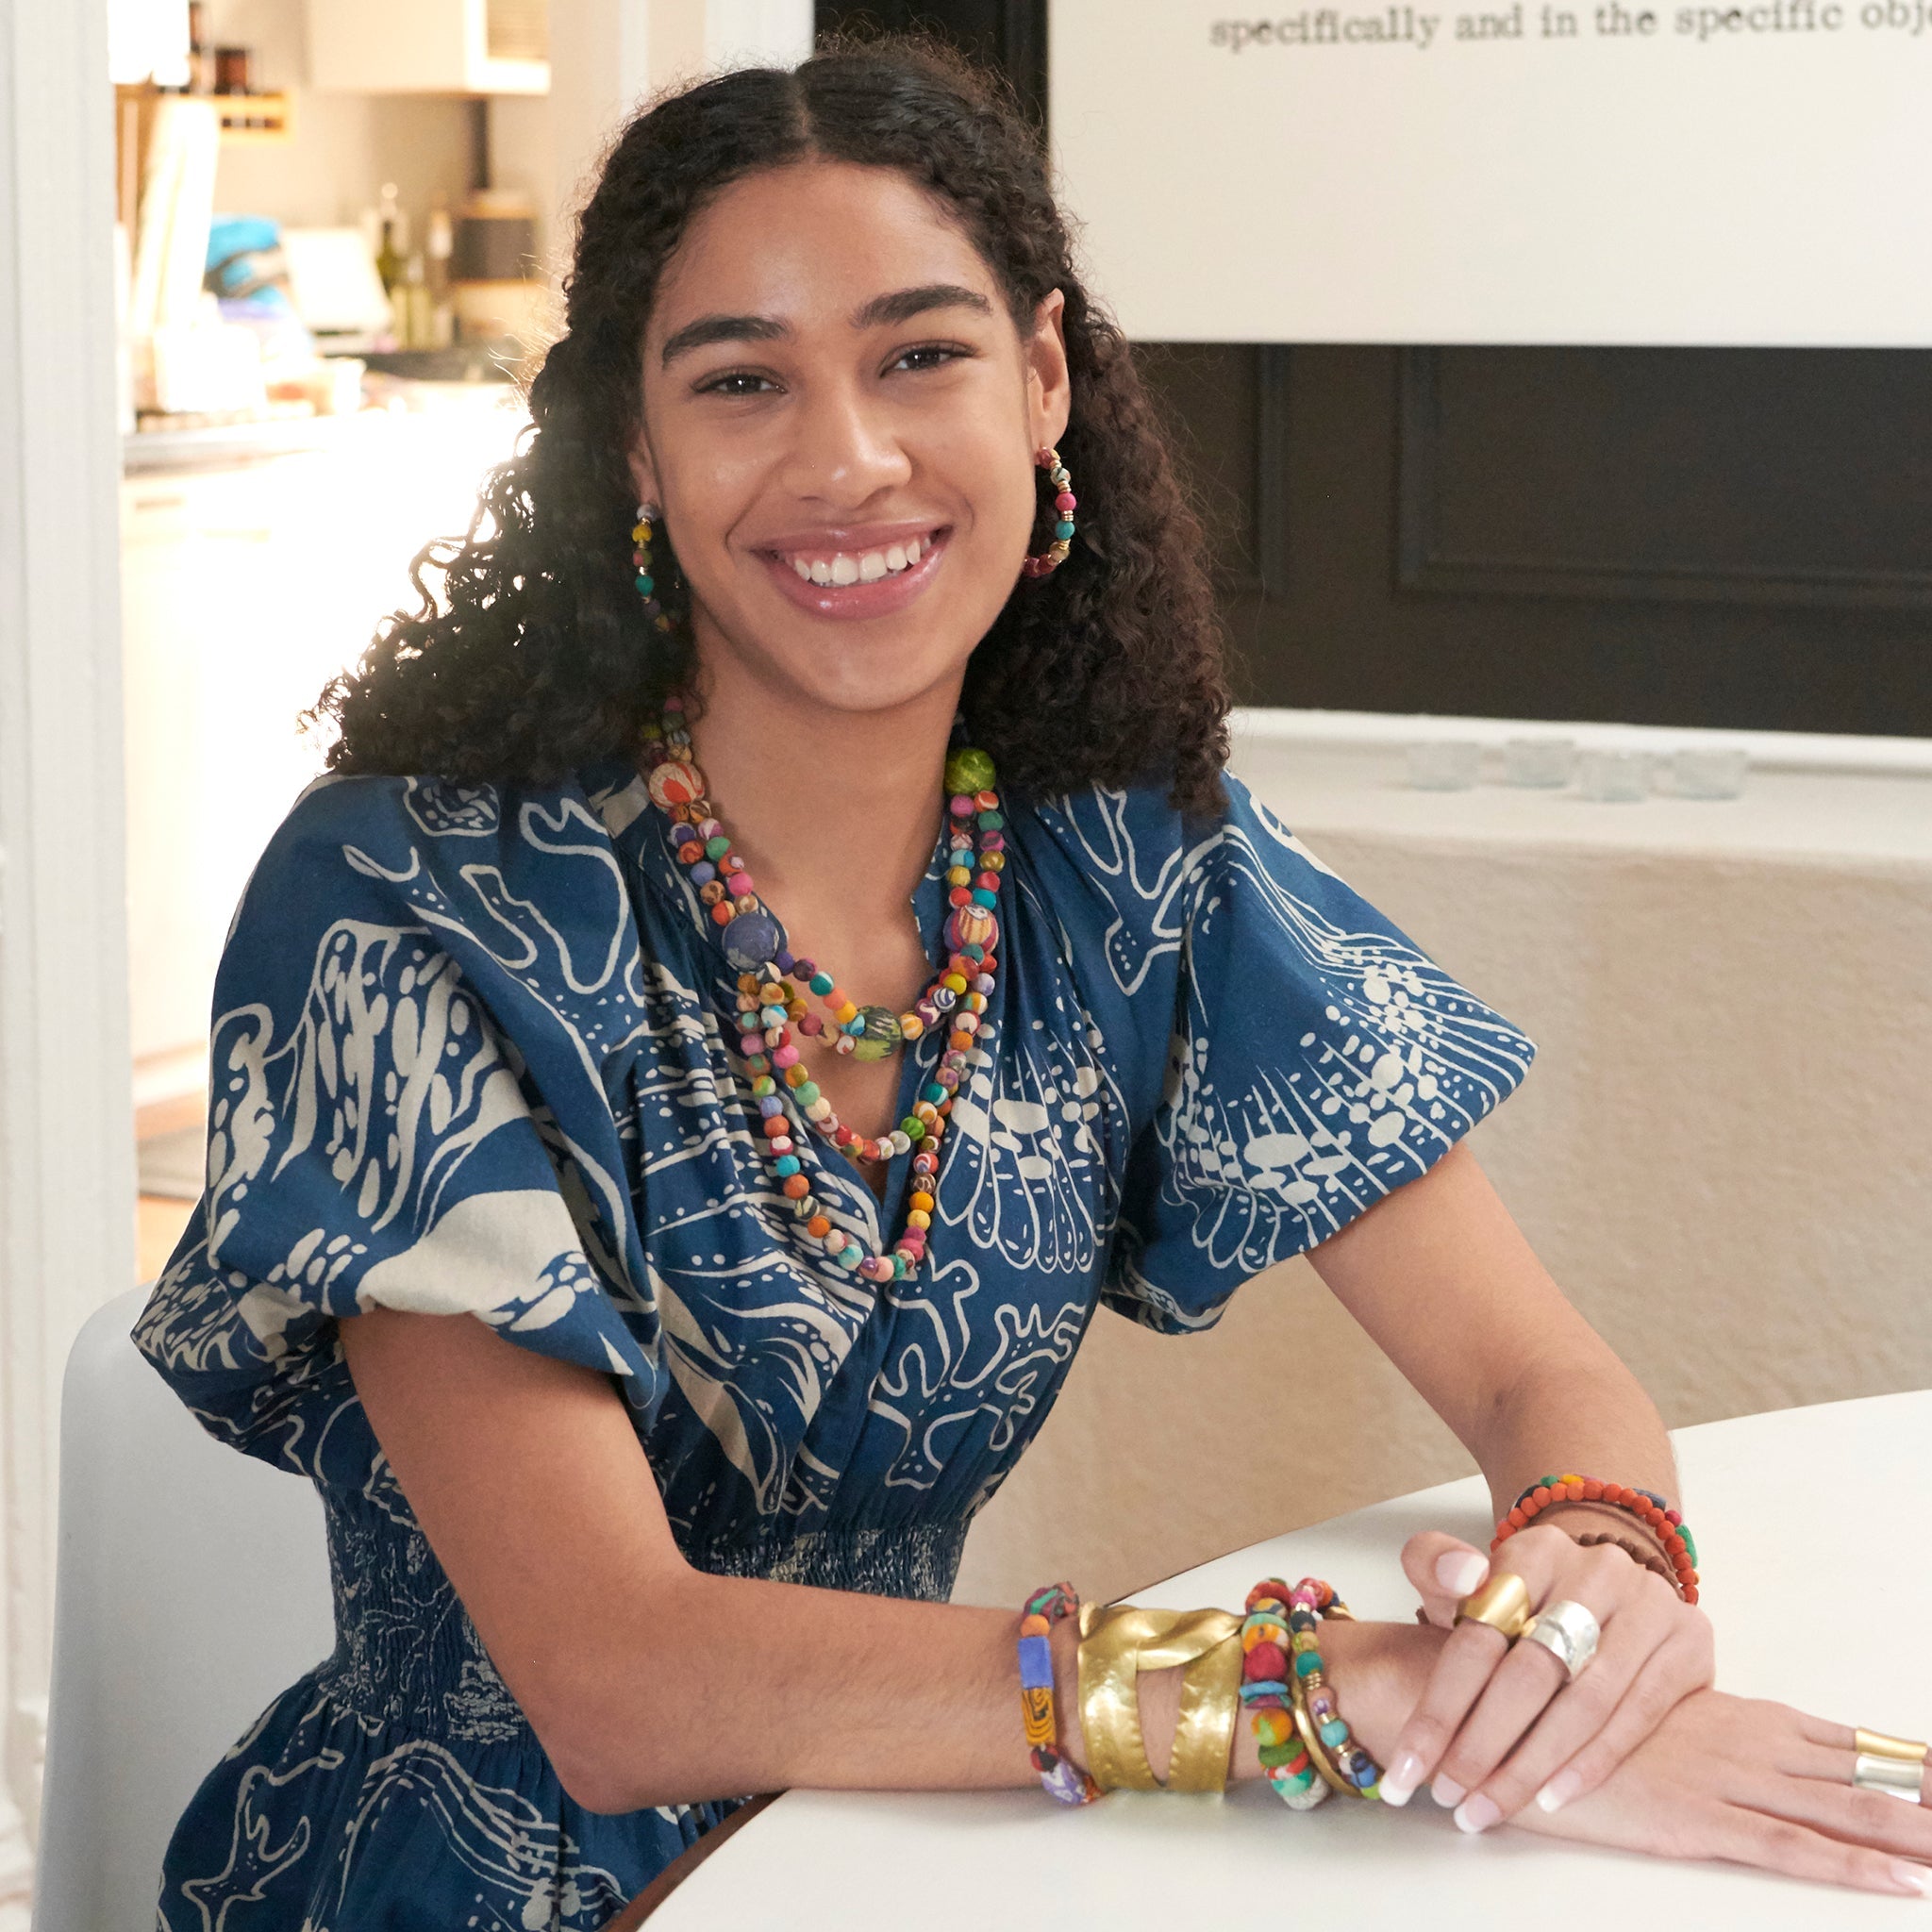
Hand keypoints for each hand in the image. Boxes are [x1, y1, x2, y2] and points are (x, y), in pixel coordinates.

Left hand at [1376, 1522, 1714, 1823]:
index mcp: (1533, 1551)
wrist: (1606, 1588)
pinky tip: (1554, 1796)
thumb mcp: (1467, 1576)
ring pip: (1585, 1701)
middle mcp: (1596, 1570)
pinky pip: (1638, 1714)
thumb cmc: (1523, 1599)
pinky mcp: (1688, 1642)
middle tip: (1450, 1795)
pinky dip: (1592, 1762)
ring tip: (1490, 1807)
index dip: (1441, 1708)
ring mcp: (1649, 1604)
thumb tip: (1464, 1575)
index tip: (1409, 1766)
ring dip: (1533, 1765)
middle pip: (1531, 1672)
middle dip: (1483, 1744)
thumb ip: (1434, 1565)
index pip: (1479, 1636)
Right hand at [1517, 1686, 1931, 1896]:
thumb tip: (1739, 1748)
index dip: (1908, 1762)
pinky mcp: (1696, 1818)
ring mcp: (1725, 1779)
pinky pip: (1790, 1848)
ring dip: (1911, 1834)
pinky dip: (1850, 1865)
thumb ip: (1701, 1730)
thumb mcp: (1649, 1719)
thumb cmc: (1571, 1715)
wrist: (1505, 1713)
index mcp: (1741, 1716)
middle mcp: (1747, 1741)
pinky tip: (1900, 1882)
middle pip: (1864, 1778)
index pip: (1847, 1744)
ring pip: (1844, 1812)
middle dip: (1926, 1799)